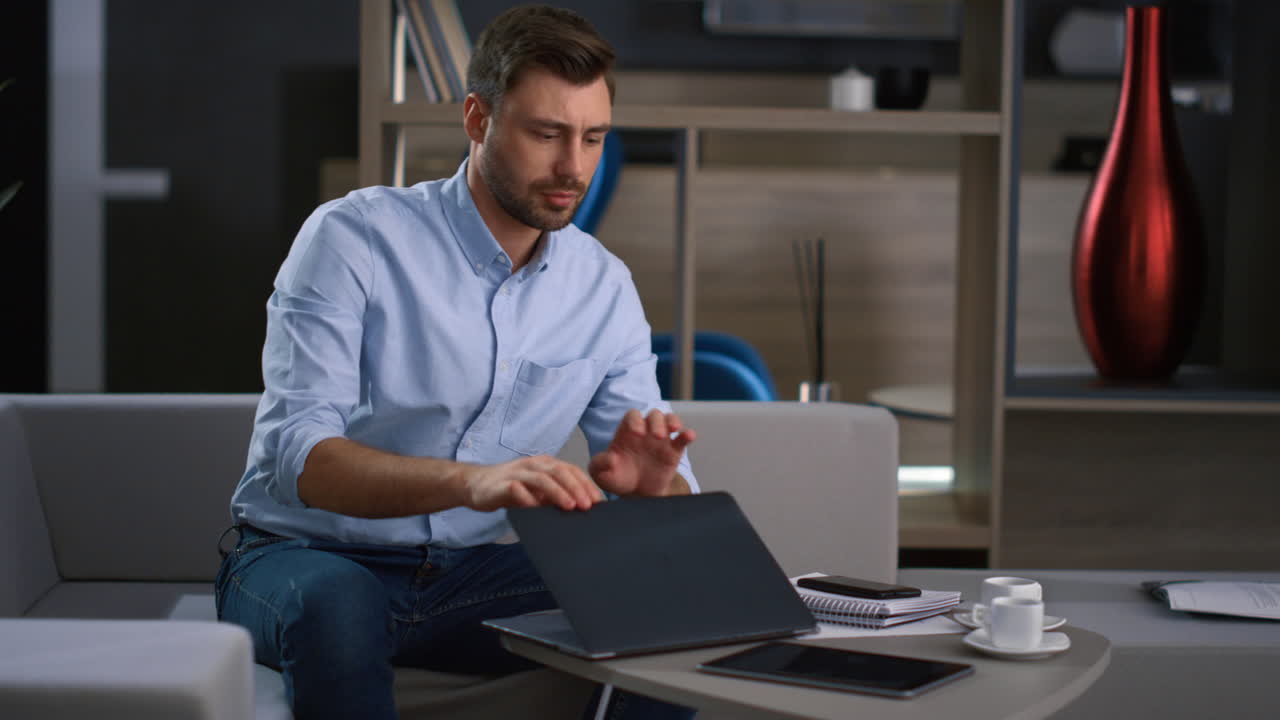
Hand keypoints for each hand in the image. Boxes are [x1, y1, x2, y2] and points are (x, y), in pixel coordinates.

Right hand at [459, 456, 602, 511]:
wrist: (476, 484)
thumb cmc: (511, 489)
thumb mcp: (538, 492)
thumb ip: (556, 496)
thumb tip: (580, 510)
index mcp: (545, 464)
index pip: (570, 470)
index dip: (585, 484)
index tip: (598, 501)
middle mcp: (533, 465)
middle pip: (558, 471)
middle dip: (575, 488)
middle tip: (587, 505)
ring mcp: (516, 473)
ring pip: (541, 478)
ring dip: (557, 492)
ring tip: (569, 506)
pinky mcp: (501, 485)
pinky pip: (516, 489)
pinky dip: (528, 498)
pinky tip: (537, 509)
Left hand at [589, 409, 695, 496]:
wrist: (635, 493)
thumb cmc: (617, 478)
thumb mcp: (601, 473)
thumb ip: (600, 464)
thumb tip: (610, 458)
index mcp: (627, 432)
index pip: (632, 416)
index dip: (635, 421)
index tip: (637, 434)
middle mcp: (646, 431)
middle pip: (653, 415)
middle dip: (656, 422)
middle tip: (657, 436)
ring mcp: (661, 439)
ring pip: (669, 420)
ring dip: (673, 421)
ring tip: (674, 429)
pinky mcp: (674, 451)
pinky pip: (682, 439)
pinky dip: (687, 435)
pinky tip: (689, 435)